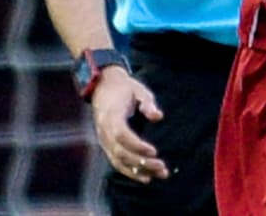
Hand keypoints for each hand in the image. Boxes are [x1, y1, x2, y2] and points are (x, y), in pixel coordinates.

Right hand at [91, 66, 169, 182]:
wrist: (104, 88)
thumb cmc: (125, 89)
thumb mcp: (138, 90)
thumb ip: (148, 103)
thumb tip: (158, 117)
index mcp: (111, 115)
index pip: (122, 135)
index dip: (137, 145)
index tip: (154, 151)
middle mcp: (105, 131)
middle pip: (121, 152)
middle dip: (141, 162)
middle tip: (162, 167)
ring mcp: (104, 140)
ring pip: (118, 161)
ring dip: (138, 171)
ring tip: (159, 175)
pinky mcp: (107, 145)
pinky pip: (116, 162)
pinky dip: (130, 172)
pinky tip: (146, 178)